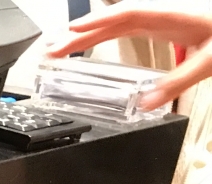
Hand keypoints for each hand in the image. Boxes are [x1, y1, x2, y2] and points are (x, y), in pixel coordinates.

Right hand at [45, 2, 211, 109]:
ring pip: (114, 25)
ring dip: (85, 36)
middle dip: (80, 34)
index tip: (72, 31)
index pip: (127, 15)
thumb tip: (146, 103)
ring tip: (58, 50)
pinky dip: (101, 37)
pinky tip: (86, 46)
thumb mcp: (208, 62)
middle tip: (52, 49)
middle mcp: (160, 15)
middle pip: (112, 21)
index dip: (98, 22)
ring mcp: (158, 20)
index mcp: (170, 16)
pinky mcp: (159, 27)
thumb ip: (177, 82)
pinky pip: (123, 29)